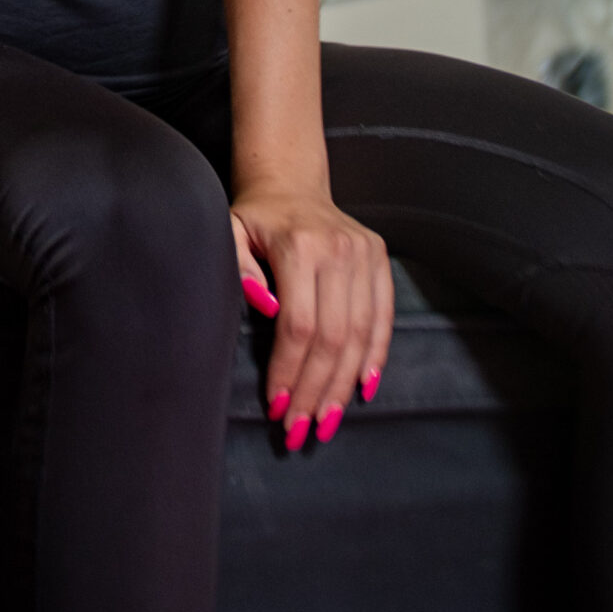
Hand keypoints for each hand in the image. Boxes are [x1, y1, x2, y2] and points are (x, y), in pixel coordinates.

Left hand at [232, 182, 392, 450]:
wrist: (289, 182)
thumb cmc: (252, 218)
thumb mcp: (229, 232)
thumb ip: (238, 268)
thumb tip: (265, 307)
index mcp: (301, 245)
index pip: (299, 326)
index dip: (289, 371)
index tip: (277, 407)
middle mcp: (339, 249)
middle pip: (333, 338)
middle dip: (316, 390)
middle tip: (301, 429)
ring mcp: (365, 253)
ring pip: (360, 335)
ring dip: (343, 386)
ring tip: (326, 422)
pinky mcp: (380, 258)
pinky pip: (383, 318)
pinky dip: (375, 356)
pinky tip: (361, 388)